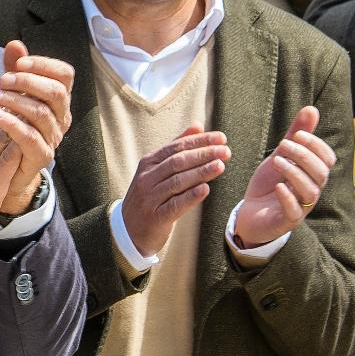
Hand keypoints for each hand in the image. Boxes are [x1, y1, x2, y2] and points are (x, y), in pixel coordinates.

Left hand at [0, 41, 73, 212]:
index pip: (65, 74)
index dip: (44, 65)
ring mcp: (54, 138)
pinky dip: (12, 124)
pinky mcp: (41, 156)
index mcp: (59, 99)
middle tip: (1, 80)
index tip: (19, 62)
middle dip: (28, 82)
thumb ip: (15, 70)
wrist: (6, 166)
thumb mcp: (13, 94)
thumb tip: (15, 44)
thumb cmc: (13, 124)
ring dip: (14, 101)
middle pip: (56, 92)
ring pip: (41, 114)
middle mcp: (62, 117)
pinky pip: (31, 138)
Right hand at [121, 125, 229, 256]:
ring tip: (220, 165)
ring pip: (177, 181)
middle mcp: (147, 178)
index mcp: (149, 162)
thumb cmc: (150, 196)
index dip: (200, 141)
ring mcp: (150, 198)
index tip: (221, 138)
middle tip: (225, 151)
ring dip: (201, 172)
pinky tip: (205, 190)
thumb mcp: (157, 169)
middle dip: (204, 154)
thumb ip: (177, 148)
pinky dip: (190, 196)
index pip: (177, 147)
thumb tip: (198, 126)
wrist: (128, 229)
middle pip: (178, 162)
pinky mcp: (155, 217)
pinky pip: (175, 205)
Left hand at [234, 106, 335, 247]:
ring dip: (294, 172)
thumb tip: (312, 108)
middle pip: (321, 173)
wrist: (249, 215)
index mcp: (312, 175)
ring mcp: (301, 208)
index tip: (297, 134)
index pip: (328, 159)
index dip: (316, 145)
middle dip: (304, 156)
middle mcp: (311, 191)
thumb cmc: (268, 185)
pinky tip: (277, 186)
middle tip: (283, 145)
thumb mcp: (280, 156)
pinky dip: (288, 197)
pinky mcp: (287, 221)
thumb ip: (295, 135)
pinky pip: (295, 211)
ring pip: (311, 191)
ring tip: (276, 161)